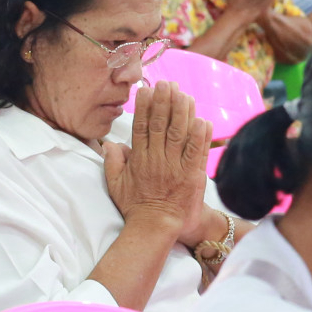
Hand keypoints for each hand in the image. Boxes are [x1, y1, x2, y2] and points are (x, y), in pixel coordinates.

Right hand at [101, 82, 213, 239]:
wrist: (155, 228)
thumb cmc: (136, 207)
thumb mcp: (116, 185)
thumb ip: (112, 162)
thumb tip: (108, 143)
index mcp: (139, 159)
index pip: (142, 126)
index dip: (145, 106)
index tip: (147, 89)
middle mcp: (157, 159)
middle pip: (162, 124)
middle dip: (165, 101)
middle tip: (168, 83)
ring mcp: (175, 166)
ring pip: (180, 133)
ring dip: (183, 112)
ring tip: (184, 94)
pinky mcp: (192, 175)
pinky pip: (197, 152)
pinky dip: (200, 136)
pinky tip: (203, 119)